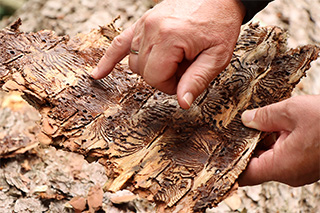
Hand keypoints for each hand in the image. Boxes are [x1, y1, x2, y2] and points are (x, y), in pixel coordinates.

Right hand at [91, 0, 244, 108]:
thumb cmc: (220, 23)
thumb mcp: (217, 56)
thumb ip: (197, 80)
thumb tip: (182, 103)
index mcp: (170, 38)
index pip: (154, 77)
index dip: (169, 86)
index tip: (183, 80)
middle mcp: (152, 29)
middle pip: (143, 71)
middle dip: (161, 77)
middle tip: (182, 70)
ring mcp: (144, 24)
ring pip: (133, 61)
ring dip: (150, 68)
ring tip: (172, 60)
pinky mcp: (142, 22)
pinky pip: (119, 43)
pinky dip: (109, 59)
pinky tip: (98, 74)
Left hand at [239, 95, 319, 186]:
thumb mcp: (292, 111)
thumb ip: (264, 116)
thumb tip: (247, 119)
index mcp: (281, 166)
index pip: (245, 175)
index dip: (231, 163)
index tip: (220, 150)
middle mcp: (290, 174)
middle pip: (256, 165)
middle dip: (246, 146)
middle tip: (236, 128)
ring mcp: (299, 170)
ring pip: (270, 159)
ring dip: (263, 142)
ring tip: (258, 122)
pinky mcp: (307, 164)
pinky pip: (284, 157)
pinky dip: (276, 143)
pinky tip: (276, 126)